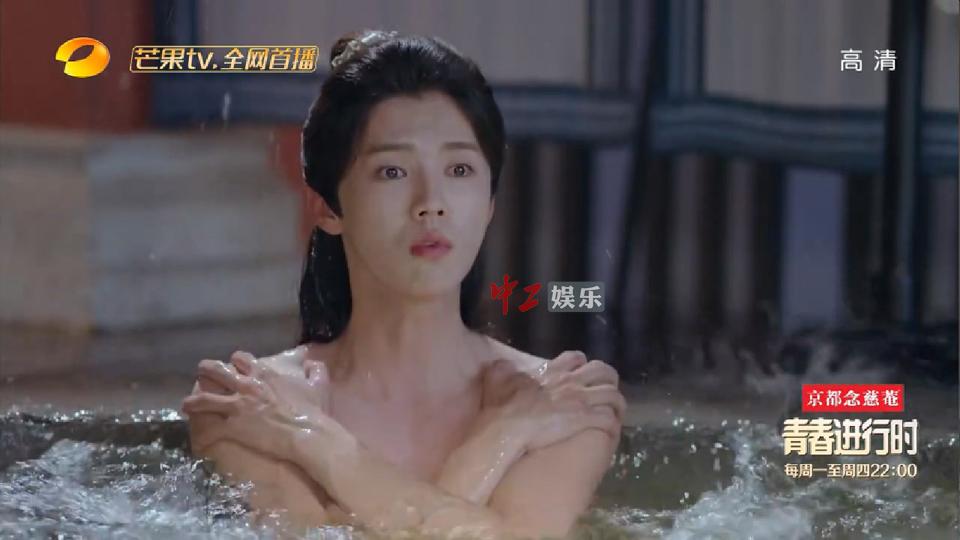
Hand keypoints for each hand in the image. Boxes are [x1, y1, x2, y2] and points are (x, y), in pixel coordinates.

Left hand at [181, 351, 341, 458]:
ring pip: (205, 398)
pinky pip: (210, 427)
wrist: (305, 432)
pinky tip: (195, 434)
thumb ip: (313, 369)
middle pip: (216, 371)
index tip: (234, 367)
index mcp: (264, 372)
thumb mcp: (316, 383)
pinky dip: (202, 431)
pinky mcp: (232, 426)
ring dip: (194, 400)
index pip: (240, 358)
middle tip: (202, 375)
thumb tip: (312, 361)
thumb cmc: (311, 408)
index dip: (235, 361)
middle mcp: (246, 384)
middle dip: (206, 371)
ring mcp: (237, 405)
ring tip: (186, 404)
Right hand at [479, 358, 624, 452]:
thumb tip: (503, 365)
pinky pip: (609, 419)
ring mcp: (580, 401)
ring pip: (612, 394)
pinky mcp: (585, 420)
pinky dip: (612, 423)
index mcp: (552, 371)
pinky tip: (610, 428)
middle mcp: (571, 382)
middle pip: (602, 371)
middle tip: (604, 389)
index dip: (581, 365)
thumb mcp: (496, 378)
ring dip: (616, 402)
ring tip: (615, 411)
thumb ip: (503, 368)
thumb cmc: (501, 406)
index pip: (576, 358)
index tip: (580, 373)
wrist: (507, 429)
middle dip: (607, 379)